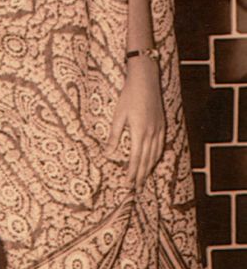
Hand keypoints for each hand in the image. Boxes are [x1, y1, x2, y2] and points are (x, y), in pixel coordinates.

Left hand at [107, 55, 164, 187]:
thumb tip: (107, 153)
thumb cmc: (129, 96)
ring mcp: (159, 129)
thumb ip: (114, 136)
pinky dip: (157, 156)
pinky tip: (153, 161)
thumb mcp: (118, 116)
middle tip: (136, 188)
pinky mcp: (162, 124)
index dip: (132, 172)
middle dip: (140, 175)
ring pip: (155, 154)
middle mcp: (151, 133)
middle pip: (146, 159)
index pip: (135, 158)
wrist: (146, 80)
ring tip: (143, 179)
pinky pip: (161, 145)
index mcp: (139, 132)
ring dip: (149, 168)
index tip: (128, 183)